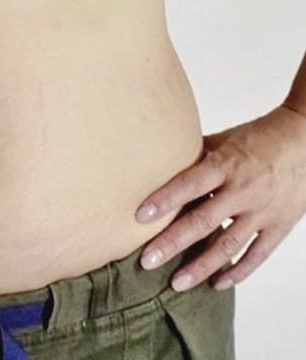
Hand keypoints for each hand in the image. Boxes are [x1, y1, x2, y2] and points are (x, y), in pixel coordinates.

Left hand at [135, 104, 305, 291]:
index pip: (189, 184)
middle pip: (203, 221)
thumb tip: (156, 169)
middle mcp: (243, 190)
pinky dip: (238, 271)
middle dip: (172, 243)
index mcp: (226, 164)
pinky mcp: (280, 225)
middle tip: (147, 261)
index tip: (140, 216)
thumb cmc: (257, 138)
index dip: (164, 200)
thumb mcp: (221, 141)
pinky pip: (258, 254)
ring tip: (176, 283)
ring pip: (228, 245)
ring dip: (201, 267)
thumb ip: (192, 158)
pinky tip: (217, 284)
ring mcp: (263, 210)